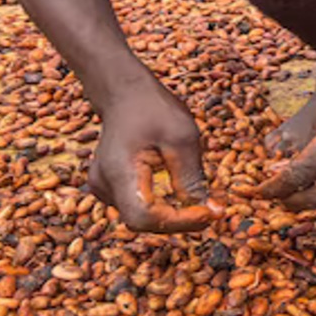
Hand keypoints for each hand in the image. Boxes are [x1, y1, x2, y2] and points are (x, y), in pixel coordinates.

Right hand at [86, 73, 218, 232]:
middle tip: (213, 209)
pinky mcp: (110, 188)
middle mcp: (103, 185)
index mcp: (118, 171)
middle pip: (143, 222)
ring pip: (142, 217)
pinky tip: (180, 190)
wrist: (125, 93)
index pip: (143, 218)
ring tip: (200, 198)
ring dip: (173, 213)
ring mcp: (103, 188)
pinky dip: (163, 205)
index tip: (209, 213)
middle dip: (180, 219)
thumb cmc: (153, 109)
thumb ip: (192, 178)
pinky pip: (139, 206)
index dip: (178, 222)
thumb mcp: (183, 138)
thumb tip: (209, 213)